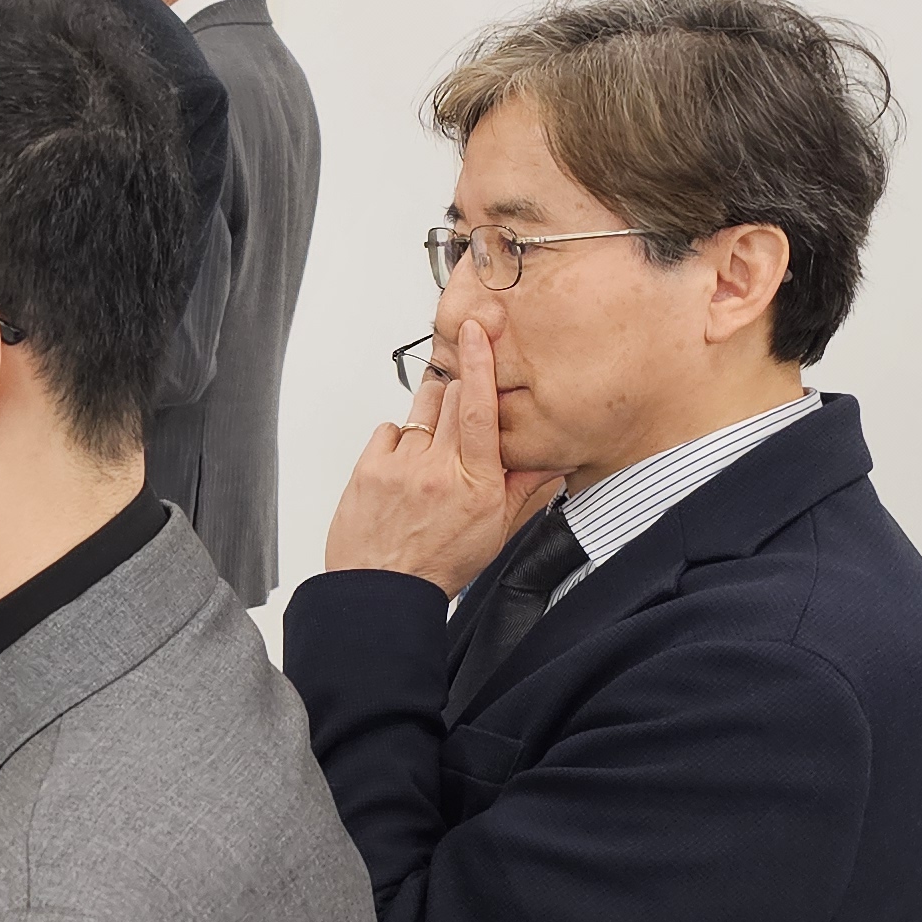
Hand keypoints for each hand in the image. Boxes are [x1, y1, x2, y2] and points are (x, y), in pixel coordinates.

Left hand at [323, 318, 562, 596]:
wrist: (383, 590)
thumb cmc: (438, 565)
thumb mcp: (497, 531)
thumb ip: (525, 488)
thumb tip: (552, 458)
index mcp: (477, 481)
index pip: (480, 407)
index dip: (480, 363)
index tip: (479, 331)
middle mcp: (439, 467)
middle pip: (451, 396)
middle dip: (459, 396)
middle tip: (459, 422)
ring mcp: (401, 464)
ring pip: (421, 409)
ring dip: (431, 418)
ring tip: (430, 455)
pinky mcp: (369, 467)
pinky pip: (390, 429)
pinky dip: (400, 440)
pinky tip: (404, 469)